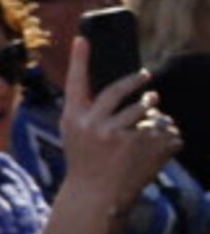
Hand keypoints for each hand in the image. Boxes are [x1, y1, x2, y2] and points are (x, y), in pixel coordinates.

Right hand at [55, 36, 177, 216]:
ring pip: (142, 109)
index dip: (79, 59)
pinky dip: (161, 132)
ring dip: (150, 105)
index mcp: (73, 119)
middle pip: (116, 90)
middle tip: (145, 76)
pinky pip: (156, 128)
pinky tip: (157, 139)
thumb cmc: (84, 161)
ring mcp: (114, 135)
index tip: (82, 39)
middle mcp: (92, 124)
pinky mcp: (135, 146)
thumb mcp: (74, 134)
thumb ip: (85, 111)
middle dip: (133, 81)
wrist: (93, 195)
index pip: (75, 83)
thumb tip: (109, 86)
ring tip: (152, 104)